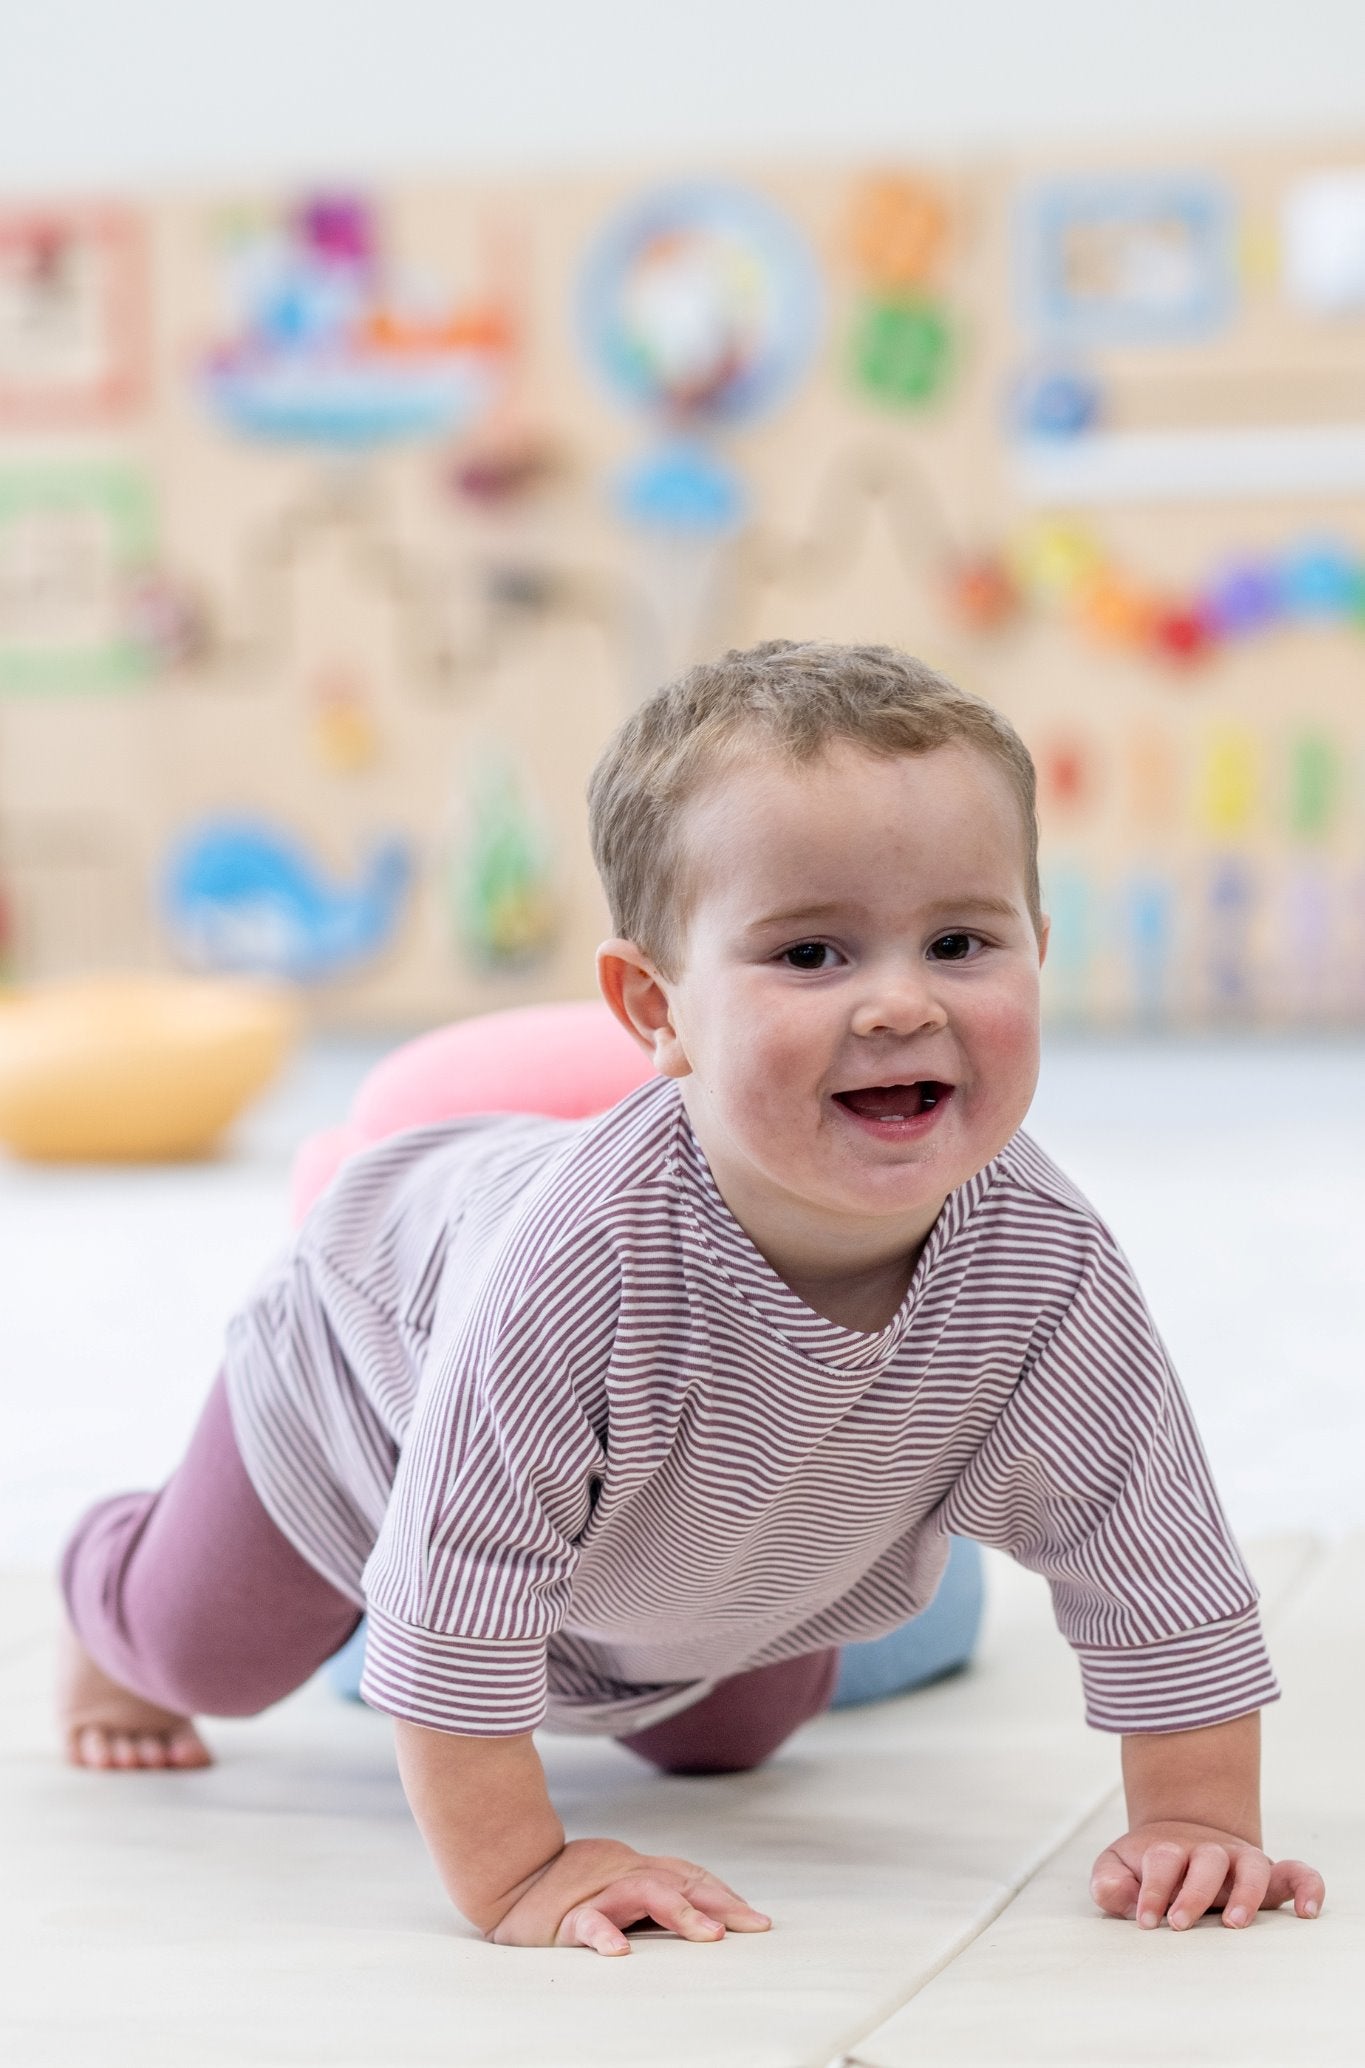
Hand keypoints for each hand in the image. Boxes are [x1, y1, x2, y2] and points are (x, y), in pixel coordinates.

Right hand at [489, 1835, 771, 1954]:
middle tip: (753, 1926)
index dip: (724, 1894)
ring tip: (709, 1937)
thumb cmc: (566, 1885)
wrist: (508, 1876)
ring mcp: (598, 1892)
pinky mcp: (567, 1916)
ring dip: (681, 1914)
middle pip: (680, 1882)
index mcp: (636, 1868)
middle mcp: (623, 1874)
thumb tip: (698, 1912)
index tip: (756, 1919)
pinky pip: (589, 1923)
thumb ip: (649, 1890)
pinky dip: (605, 1935)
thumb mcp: (615, 1881)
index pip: (689, 1876)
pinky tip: (620, 1954)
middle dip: (720, 1904)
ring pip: (645, 1893)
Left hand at [1090, 1820, 1324, 1930]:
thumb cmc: (1145, 1866)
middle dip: (1193, 1892)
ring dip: (1247, 1892)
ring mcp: (1241, 1862)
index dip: (1152, 1889)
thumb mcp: (1118, 1867)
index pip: (1163, 1861)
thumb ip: (1109, 1881)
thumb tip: (1113, 1894)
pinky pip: (1297, 1873)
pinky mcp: (1269, 1877)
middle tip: (1179, 1923)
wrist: (1181, 1840)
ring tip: (1235, 1922)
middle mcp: (1209, 1852)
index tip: (1143, 1921)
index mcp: (1170, 1849)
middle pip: (1208, 1860)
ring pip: (1253, 1866)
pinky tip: (1306, 1912)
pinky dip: (1307, 1886)